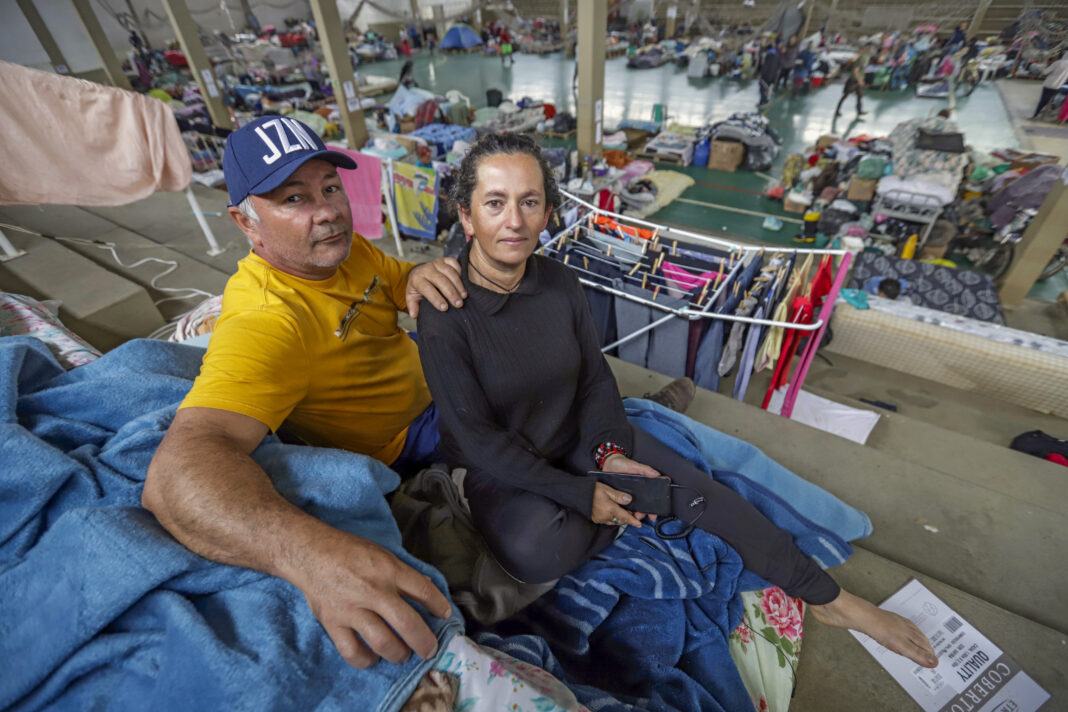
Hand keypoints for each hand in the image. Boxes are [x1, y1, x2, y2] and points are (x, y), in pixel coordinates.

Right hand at [293, 528, 451, 668]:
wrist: (310, 553)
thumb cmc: (350, 551)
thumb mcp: (382, 554)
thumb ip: (404, 574)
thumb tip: (428, 591)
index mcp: (388, 569)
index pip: (423, 590)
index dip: (439, 606)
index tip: (445, 615)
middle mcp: (372, 590)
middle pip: (407, 624)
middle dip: (424, 642)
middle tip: (430, 650)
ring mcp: (351, 609)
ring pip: (383, 643)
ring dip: (399, 654)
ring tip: (403, 655)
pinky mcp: (333, 623)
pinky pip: (353, 651)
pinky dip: (366, 660)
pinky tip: (374, 658)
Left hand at [406, 258, 464, 317]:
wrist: (420, 272)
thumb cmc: (418, 288)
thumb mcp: (412, 297)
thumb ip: (413, 306)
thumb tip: (414, 315)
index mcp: (417, 279)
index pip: (427, 288)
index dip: (436, 298)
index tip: (445, 308)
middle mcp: (427, 269)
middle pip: (440, 280)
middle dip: (451, 293)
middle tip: (458, 304)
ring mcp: (436, 263)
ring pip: (449, 272)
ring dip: (458, 284)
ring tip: (464, 296)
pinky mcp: (445, 260)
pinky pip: (454, 263)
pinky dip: (460, 272)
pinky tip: (465, 282)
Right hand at [591, 482, 644, 526]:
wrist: (578, 494)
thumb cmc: (592, 490)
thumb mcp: (607, 490)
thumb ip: (619, 496)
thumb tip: (629, 500)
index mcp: (610, 509)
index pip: (625, 517)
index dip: (633, 521)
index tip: (639, 524)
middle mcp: (606, 516)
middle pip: (620, 520)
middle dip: (627, 518)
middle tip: (631, 512)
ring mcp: (600, 519)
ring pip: (614, 521)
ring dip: (619, 518)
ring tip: (622, 511)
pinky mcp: (596, 519)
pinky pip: (607, 521)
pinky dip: (612, 518)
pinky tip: (612, 512)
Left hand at [601, 453, 661, 521]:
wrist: (608, 463)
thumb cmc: (622, 463)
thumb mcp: (634, 465)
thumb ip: (645, 469)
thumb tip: (657, 474)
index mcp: (642, 485)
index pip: (650, 498)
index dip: (653, 507)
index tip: (654, 514)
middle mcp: (635, 492)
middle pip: (642, 506)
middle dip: (643, 513)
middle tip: (641, 516)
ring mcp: (626, 495)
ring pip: (632, 508)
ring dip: (634, 514)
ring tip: (633, 516)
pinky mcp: (617, 496)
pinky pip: (621, 506)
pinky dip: (623, 511)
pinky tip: (624, 513)